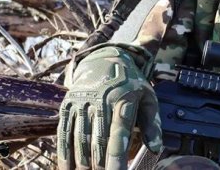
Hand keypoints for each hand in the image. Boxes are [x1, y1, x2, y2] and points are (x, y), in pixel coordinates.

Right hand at [57, 44, 162, 169]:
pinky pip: (63, 132)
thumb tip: (156, 148)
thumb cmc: (131, 85)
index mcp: (123, 100)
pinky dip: (64, 153)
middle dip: (98, 166)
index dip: (117, 159)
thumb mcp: (148, 98)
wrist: (106, 59)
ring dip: (80, 163)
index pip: (119, 135)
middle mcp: (101, 100)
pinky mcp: (68, 104)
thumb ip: (152, 124)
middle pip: (97, 141)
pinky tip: (66, 168)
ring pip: (79, 139)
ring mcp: (82, 102)